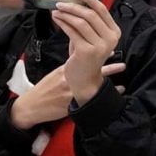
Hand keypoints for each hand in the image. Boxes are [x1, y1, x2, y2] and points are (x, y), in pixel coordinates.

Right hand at [10, 63, 126, 129]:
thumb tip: (80, 51)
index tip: (114, 52)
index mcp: (66, 70)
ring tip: (122, 87)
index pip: (85, 59)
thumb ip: (69, 63)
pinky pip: (89, 102)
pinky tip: (109, 103)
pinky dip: (100, 101)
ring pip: (93, 88)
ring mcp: (71, 93)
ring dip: (109, 87)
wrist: (32, 105)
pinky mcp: (71, 105)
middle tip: (123, 66)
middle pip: (93, 73)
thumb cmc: (44, 88)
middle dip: (109, 69)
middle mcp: (70, 80)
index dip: (100, 56)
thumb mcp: (56, 73)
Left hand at [52, 0, 122, 105]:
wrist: (85, 80)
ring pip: (80, 22)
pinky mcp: (86, 51)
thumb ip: (87, 22)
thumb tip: (74, 3)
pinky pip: (72, 31)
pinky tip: (57, 19)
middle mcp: (110, 39)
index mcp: (114, 32)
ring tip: (56, 11)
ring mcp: (99, 46)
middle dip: (73, 7)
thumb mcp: (91, 37)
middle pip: (90, 15)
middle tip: (61, 3)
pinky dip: (63, 23)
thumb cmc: (86, 56)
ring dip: (66, 14)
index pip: (102, 10)